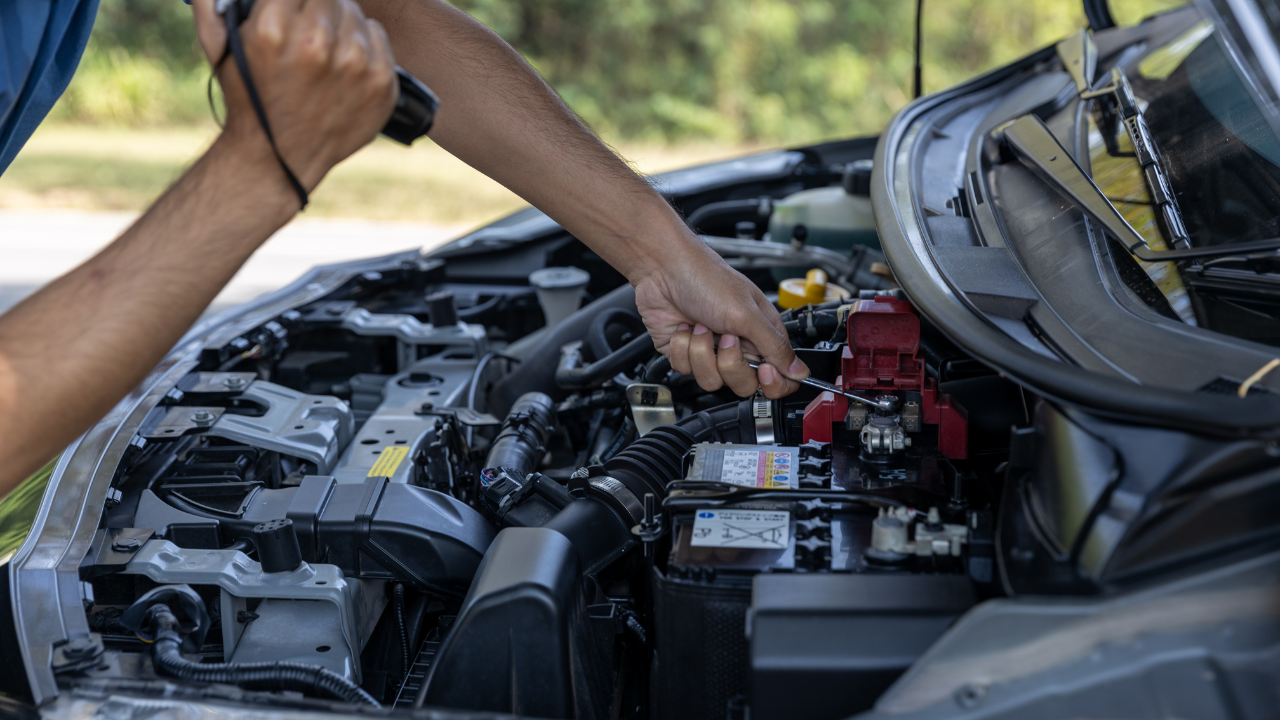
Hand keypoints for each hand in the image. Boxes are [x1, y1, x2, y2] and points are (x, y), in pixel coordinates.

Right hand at [192, 0, 397, 193]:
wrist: (280, 156)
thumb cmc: (250, 98)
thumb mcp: (219, 46)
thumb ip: (210, 2)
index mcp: (274, 27)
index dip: (293, 1)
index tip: (293, 12)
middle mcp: (316, 43)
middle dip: (318, 9)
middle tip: (309, 32)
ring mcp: (354, 64)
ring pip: (354, 12)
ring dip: (341, 25)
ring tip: (326, 52)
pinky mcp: (380, 81)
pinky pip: (378, 35)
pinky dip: (365, 43)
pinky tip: (346, 64)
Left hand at [632, 232, 808, 398]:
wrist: (663, 268)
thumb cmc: (707, 278)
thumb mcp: (747, 314)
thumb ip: (775, 347)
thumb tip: (799, 371)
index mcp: (762, 334)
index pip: (779, 376)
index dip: (772, 382)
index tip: (762, 371)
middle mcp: (738, 345)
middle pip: (744, 384)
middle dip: (730, 363)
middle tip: (726, 338)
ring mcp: (710, 350)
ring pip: (711, 380)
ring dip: (701, 351)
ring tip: (701, 325)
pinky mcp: (684, 352)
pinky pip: (685, 370)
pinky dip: (681, 347)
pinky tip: (683, 327)